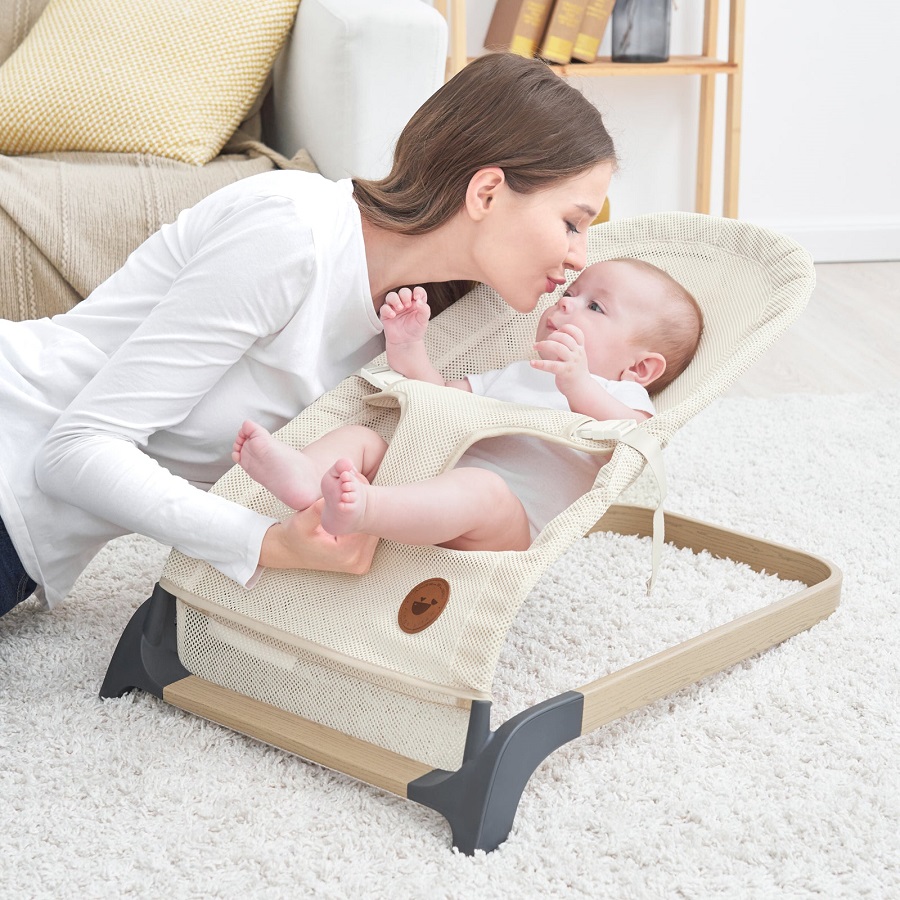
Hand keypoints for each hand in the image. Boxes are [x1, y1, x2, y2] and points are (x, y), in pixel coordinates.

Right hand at [260, 499, 377, 574]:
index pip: (366, 523)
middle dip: (365, 509)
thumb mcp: (301, 522)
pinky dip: (363, 525)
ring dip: (365, 516)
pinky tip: (353, 513)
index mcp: (347, 554)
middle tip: (356, 490)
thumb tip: (330, 499)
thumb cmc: (294, 536)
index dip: (360, 504)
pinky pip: (369, 539)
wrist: (288, 552)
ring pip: (373, 532)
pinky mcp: (361, 562)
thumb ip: (317, 511)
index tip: (353, 490)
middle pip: (374, 528)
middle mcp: (358, 562)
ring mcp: (361, 564)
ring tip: (353, 500)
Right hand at [380, 286, 429, 345]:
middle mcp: (405, 302)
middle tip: (407, 305)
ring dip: (395, 300)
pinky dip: (387, 310)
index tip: (417, 298)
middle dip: (405, 295)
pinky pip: (384, 307)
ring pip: (391, 296)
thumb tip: (419, 301)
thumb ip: (424, 309)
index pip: (417, 291)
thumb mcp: (424, 320)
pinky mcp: (386, 314)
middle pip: (403, 291)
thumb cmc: (415, 329)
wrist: (406, 342)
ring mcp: (395, 307)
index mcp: (416, 302)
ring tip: (399, 308)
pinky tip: (392, 315)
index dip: (418, 292)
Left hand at [531, 324, 593, 393]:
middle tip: (542, 343)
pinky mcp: (565, 372)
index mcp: (580, 348)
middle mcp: (577, 353)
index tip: (556, 332)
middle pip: (564, 337)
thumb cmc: (575, 371)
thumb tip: (554, 335)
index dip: (565, 329)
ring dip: (544, 345)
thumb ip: (568, 345)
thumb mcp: (576, 355)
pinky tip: (532, 363)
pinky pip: (551, 365)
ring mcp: (572, 362)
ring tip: (535, 347)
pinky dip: (540, 364)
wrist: (582, 389)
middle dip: (550, 337)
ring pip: (558, 347)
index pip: (576, 332)